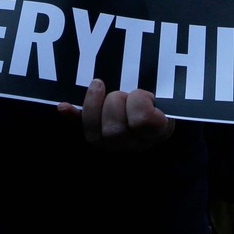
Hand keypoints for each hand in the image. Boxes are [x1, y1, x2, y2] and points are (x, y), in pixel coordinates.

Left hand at [59, 78, 175, 151]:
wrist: (154, 112)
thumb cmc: (163, 100)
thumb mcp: (169, 96)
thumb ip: (161, 93)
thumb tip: (142, 93)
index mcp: (156, 133)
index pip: (142, 122)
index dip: (139, 102)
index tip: (144, 93)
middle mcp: (133, 145)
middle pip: (114, 131)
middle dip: (114, 102)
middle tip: (121, 92)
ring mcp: (112, 145)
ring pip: (95, 136)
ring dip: (94, 105)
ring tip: (100, 88)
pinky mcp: (95, 135)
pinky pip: (80, 129)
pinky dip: (72, 117)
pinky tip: (63, 106)